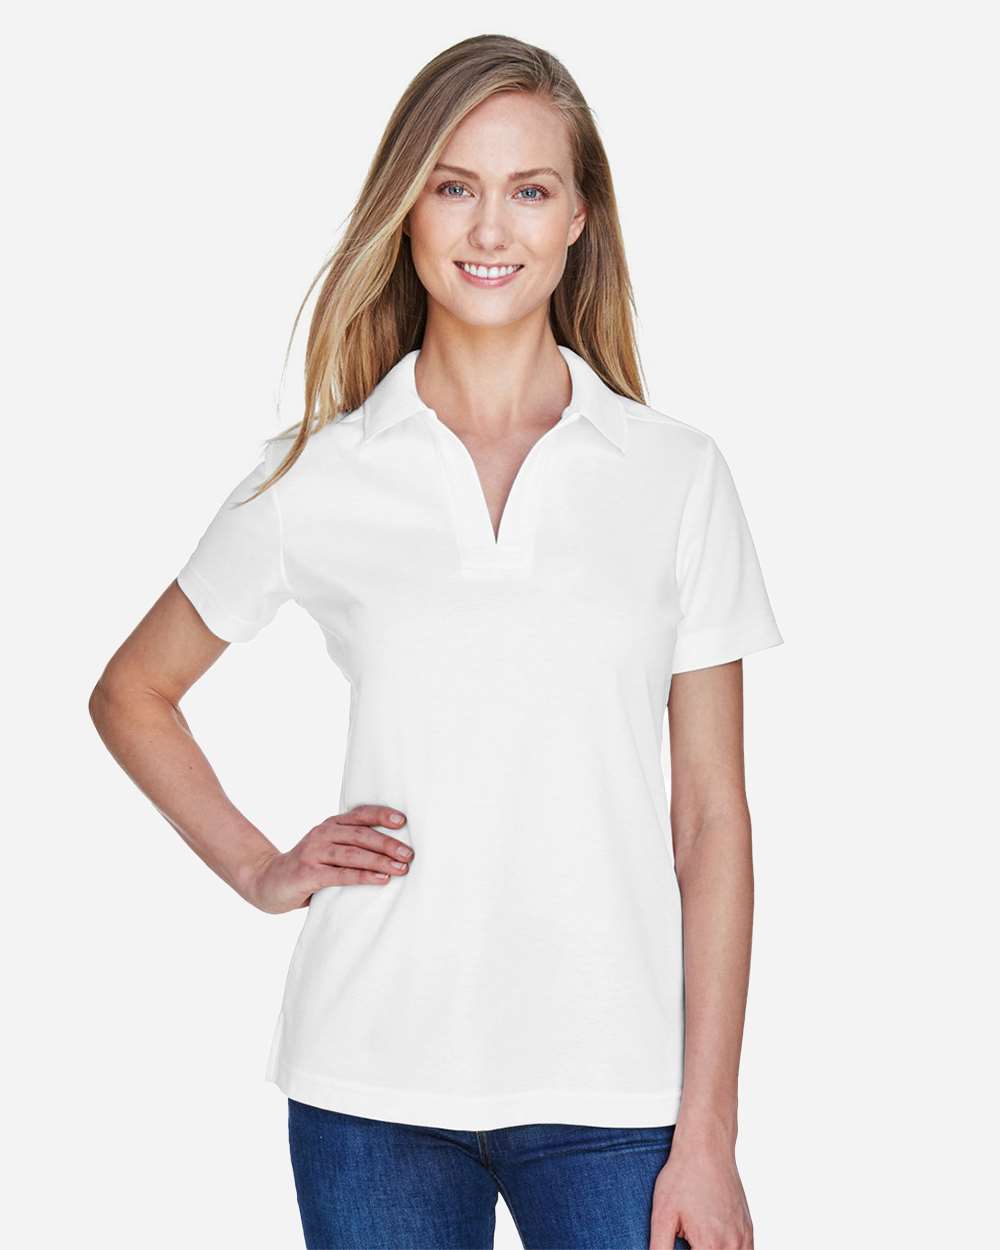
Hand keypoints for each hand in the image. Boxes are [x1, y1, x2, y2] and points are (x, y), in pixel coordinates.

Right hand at [244, 804, 413, 913]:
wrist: (267, 881)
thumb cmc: (307, 867)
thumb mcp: (327, 851)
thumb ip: (350, 847)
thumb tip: (393, 852)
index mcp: (330, 825)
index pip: (360, 814)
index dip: (382, 815)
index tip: (404, 820)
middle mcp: (323, 833)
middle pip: (361, 834)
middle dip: (389, 843)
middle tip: (410, 853)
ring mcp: (314, 852)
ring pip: (354, 853)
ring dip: (381, 860)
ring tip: (402, 867)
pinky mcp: (309, 873)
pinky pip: (341, 874)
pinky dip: (364, 876)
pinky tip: (381, 879)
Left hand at [649, 1136, 753, 1248]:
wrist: (706, 1146)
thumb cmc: (682, 1176)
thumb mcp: (662, 1214)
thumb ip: (659, 1248)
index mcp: (709, 1245)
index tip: (682, 1244)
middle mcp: (732, 1245)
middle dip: (699, 1249)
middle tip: (688, 1238)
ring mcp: (743, 1236)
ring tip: (698, 1238)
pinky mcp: (748, 1228)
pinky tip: (715, 1243)